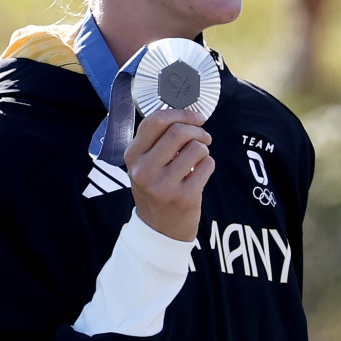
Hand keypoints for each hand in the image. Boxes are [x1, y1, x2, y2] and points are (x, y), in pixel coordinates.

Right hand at [124, 108, 214, 241]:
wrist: (160, 229)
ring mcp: (163, 185)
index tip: (196, 117)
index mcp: (132, 155)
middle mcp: (144, 170)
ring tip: (198, 160)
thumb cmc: (156, 187)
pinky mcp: (184, 197)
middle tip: (204, 137)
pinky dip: (208, 165)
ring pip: (196, 148)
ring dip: (203, 149)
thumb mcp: (145, 163)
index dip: (181, 113)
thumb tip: (187, 110)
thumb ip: (158, 138)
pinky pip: (207, 165)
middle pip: (178, 132)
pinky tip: (199, 175)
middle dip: (198, 130)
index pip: (156, 121)